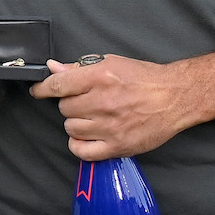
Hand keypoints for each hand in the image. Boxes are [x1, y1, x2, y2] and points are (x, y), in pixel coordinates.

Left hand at [29, 54, 193, 160]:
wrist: (176, 97)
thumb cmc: (145, 79)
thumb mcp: (111, 63)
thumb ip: (79, 67)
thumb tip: (53, 68)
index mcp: (100, 77)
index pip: (58, 85)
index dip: (43, 88)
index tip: (38, 91)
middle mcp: (103, 102)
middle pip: (64, 108)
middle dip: (70, 103)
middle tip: (86, 101)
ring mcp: (110, 126)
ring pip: (71, 128)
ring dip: (76, 123)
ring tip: (92, 116)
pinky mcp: (118, 145)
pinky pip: (82, 151)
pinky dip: (79, 145)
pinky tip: (87, 136)